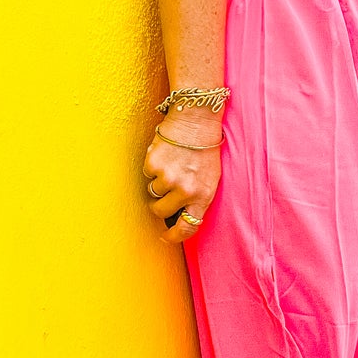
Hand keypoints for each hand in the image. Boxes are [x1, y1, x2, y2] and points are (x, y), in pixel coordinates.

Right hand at [143, 108, 222, 244]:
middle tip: (166, 190)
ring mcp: (168, 179)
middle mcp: (185, 191)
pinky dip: (153, 165)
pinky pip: (147, 174)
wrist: (196, 121)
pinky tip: (166, 153)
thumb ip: (197, 198)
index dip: (174, 236)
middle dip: (160, 204)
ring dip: (158, 181)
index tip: (166, 237)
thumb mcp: (210, 178)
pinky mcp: (154, 165)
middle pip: (161, 211)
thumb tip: (181, 217)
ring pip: (152, 192)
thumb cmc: (205, 149)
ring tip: (171, 164)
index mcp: (203, 196)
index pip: (187, 227)